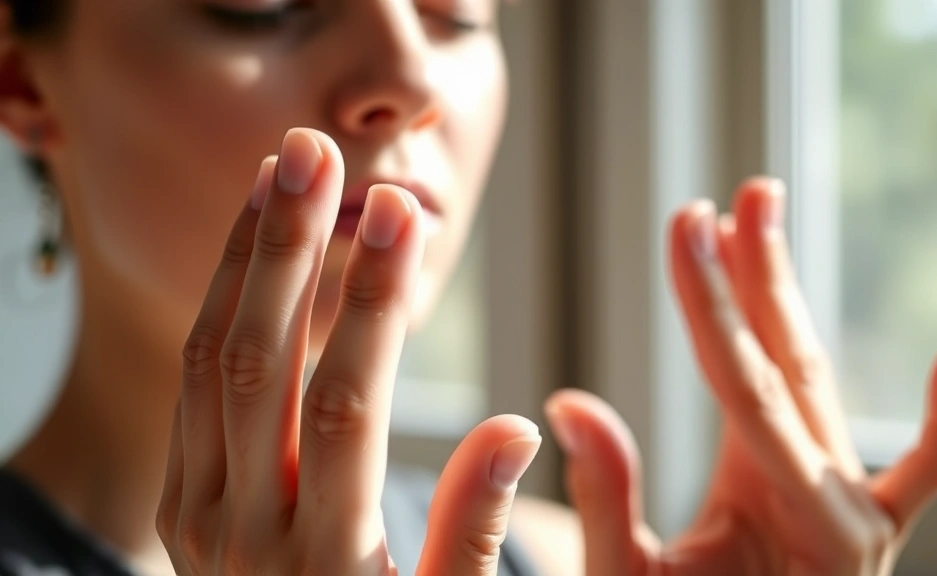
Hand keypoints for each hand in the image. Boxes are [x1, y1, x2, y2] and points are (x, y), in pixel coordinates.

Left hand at [156, 128, 540, 574]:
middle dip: (292, 251)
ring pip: (210, 361)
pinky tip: (251, 243)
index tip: (400, 214)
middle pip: (260, 367)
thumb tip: (516, 428)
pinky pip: (189, 382)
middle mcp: (242, 528)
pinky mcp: (179, 495)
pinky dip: (218, 300)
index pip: (346, 408)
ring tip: (280, 172)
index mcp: (324, 560)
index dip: (374, 307)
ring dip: (245, 259)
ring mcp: (197, 510)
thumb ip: (472, 529)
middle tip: (318, 153)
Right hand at [544, 178, 936, 574]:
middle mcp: (843, 505)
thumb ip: (607, 498)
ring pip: (826, 386)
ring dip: (790, 305)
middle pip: (794, 364)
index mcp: (795, 520)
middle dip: (758, 276)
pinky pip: (923, 468)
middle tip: (736, 198)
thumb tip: (571, 405)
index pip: (742, 383)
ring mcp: (865, 514)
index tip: (684, 224)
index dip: (709, 300)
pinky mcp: (872, 527)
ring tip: (764, 223)